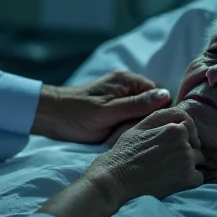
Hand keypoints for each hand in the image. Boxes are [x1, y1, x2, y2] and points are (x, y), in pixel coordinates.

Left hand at [33, 71, 171, 144]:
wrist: (51, 117)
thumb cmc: (77, 114)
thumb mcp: (108, 112)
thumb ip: (137, 105)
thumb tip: (165, 96)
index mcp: (127, 80)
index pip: (159, 94)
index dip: (160, 111)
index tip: (156, 128)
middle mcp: (126, 85)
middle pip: (152, 104)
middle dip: (148, 120)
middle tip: (137, 134)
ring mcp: (121, 96)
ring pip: (142, 113)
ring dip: (138, 125)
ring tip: (128, 136)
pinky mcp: (114, 108)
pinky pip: (131, 117)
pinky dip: (130, 127)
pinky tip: (123, 136)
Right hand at [84, 106, 204, 207]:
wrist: (114, 179)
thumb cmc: (124, 153)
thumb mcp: (140, 127)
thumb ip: (161, 118)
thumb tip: (178, 115)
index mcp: (173, 127)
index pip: (190, 125)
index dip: (185, 132)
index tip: (177, 141)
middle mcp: (183, 142)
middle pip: (195, 144)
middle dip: (186, 149)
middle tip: (166, 159)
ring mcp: (187, 161)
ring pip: (198, 160)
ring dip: (188, 164)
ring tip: (168, 169)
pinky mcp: (188, 180)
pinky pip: (199, 177)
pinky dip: (189, 180)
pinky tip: (172, 180)